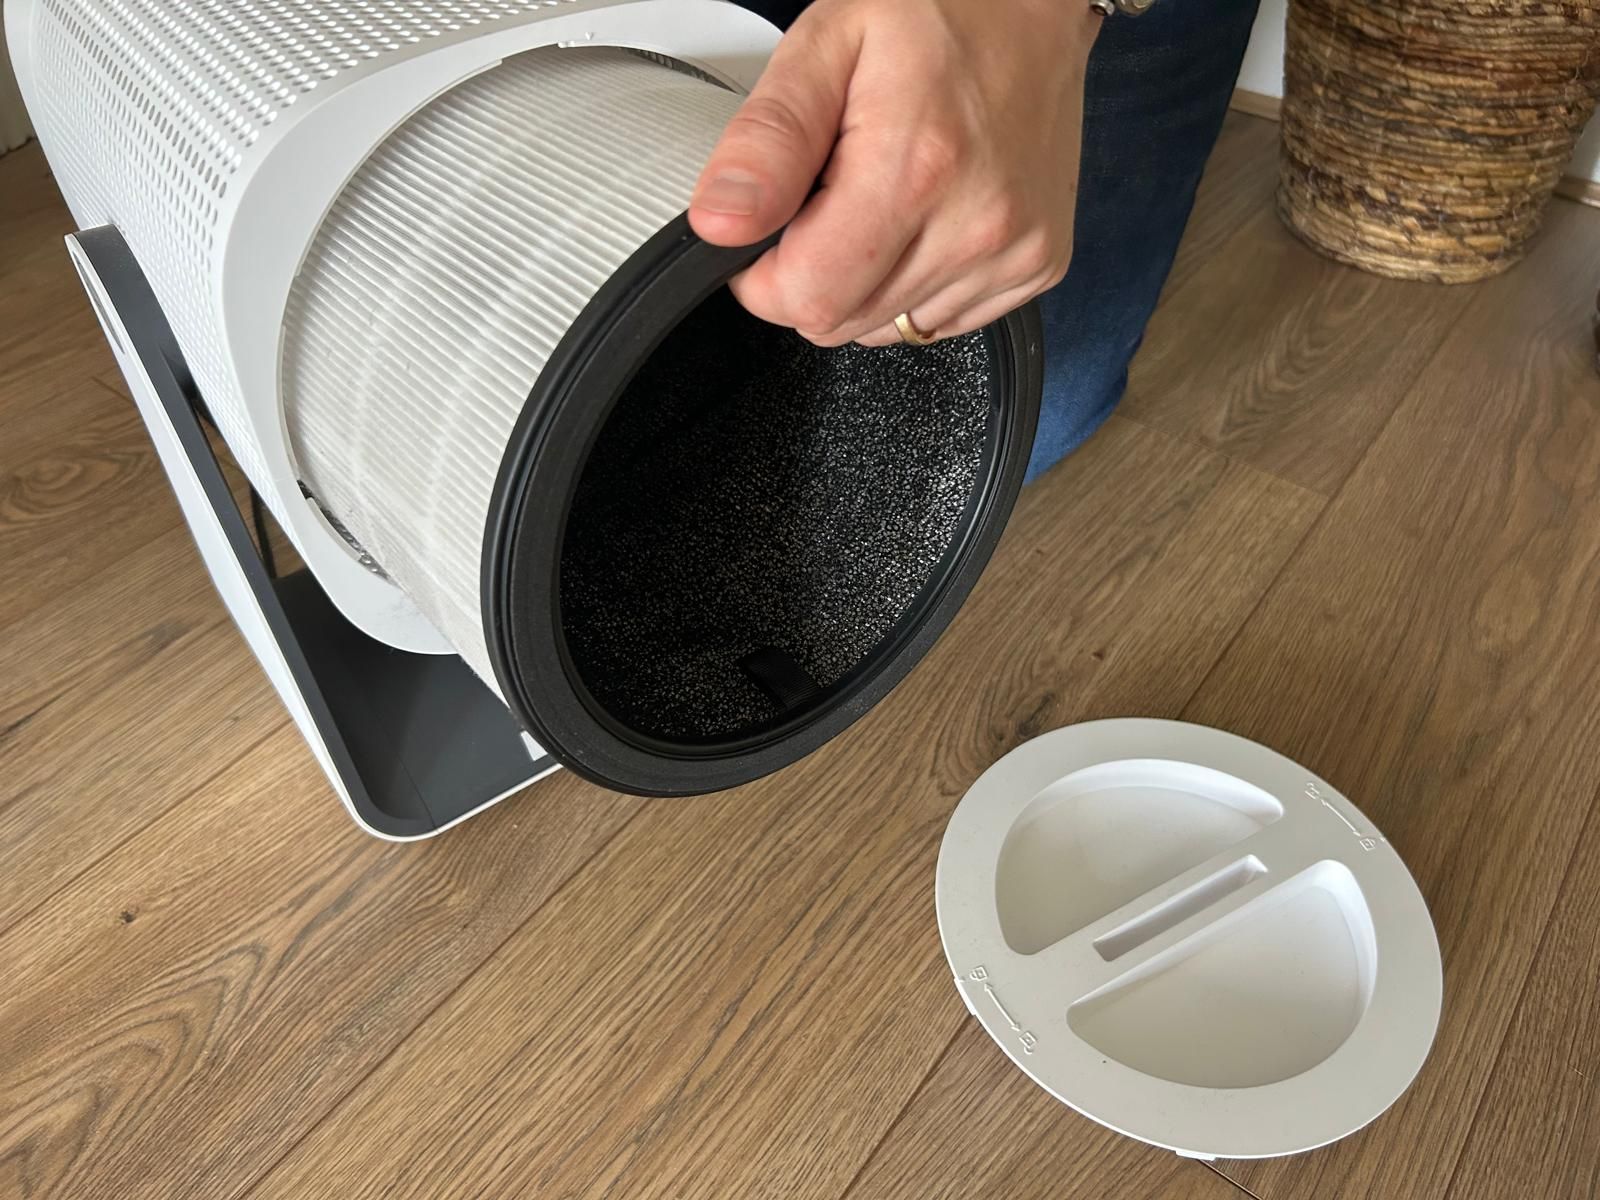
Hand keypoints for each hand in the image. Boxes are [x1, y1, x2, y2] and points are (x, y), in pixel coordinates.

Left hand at [688, 0, 1098, 346]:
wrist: (1035, 4)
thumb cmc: (935, 14)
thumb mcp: (825, 46)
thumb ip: (767, 141)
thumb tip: (722, 224)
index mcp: (916, 170)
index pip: (807, 298)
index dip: (764, 276)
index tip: (769, 228)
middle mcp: (976, 225)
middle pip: (843, 322)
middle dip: (813, 273)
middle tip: (831, 195)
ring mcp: (1014, 253)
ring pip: (888, 328)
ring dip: (865, 280)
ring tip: (887, 196)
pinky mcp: (1038, 266)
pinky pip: (940, 320)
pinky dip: (917, 282)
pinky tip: (928, 218)